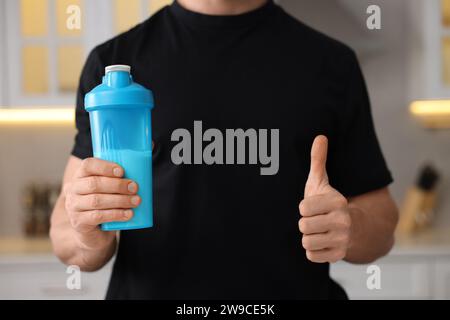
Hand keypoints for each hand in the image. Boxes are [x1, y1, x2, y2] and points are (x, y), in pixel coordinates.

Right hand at [63, 158, 140, 249]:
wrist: (93, 232)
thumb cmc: (106, 201)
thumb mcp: (111, 185)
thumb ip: (125, 168)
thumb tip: (151, 144)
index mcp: (81, 175)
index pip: (88, 165)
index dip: (105, 166)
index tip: (122, 171)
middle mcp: (74, 189)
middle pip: (94, 183)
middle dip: (118, 185)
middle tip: (135, 188)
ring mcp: (74, 206)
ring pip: (97, 201)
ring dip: (120, 200)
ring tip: (136, 201)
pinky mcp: (79, 222)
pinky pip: (97, 216)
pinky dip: (115, 214)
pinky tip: (128, 214)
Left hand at [298, 136, 351, 262]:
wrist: (358, 228)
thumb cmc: (331, 203)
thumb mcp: (323, 182)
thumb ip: (318, 161)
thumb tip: (319, 136)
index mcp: (337, 202)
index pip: (303, 208)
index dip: (305, 207)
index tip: (314, 206)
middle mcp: (342, 221)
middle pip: (303, 226)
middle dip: (306, 223)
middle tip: (316, 220)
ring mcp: (342, 240)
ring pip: (306, 241)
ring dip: (309, 237)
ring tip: (319, 231)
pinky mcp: (339, 255)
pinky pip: (312, 255)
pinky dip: (314, 250)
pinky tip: (322, 242)